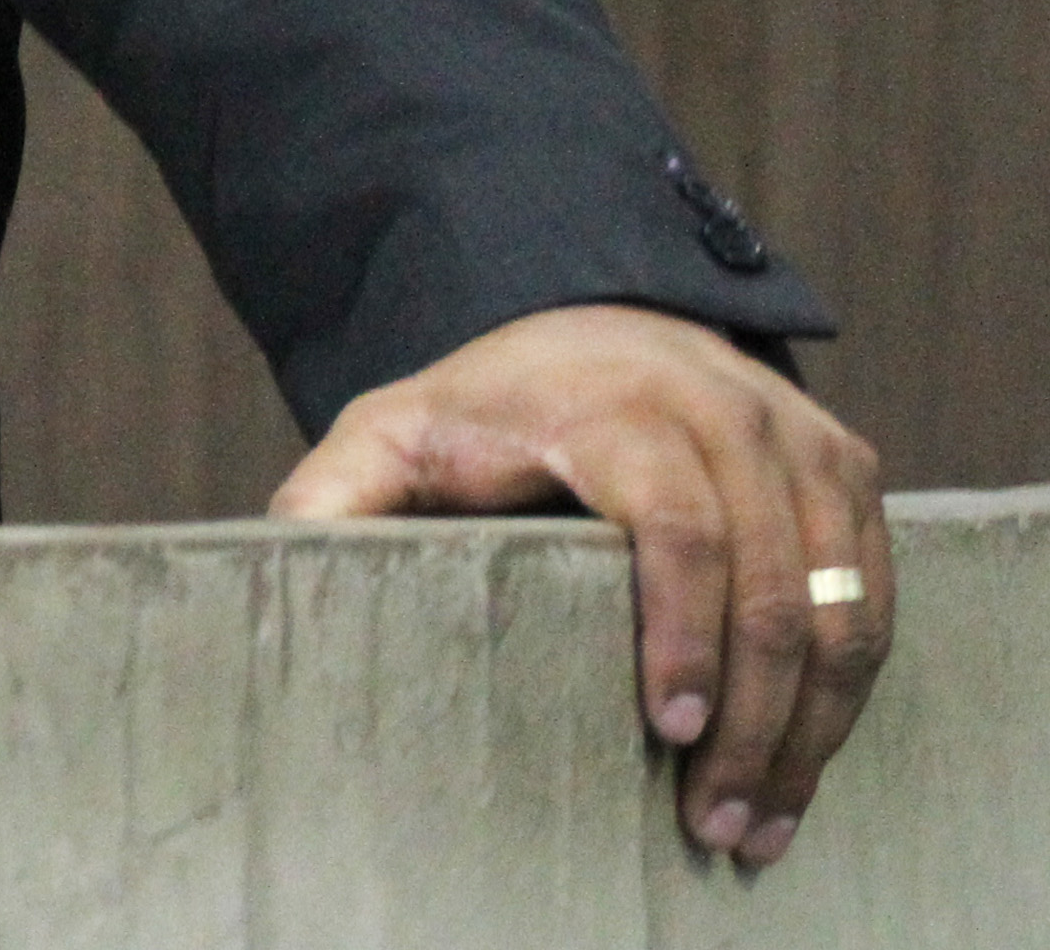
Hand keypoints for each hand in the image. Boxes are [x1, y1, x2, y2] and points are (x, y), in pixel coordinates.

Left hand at [274, 301, 889, 871]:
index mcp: (614, 403)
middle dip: (753, 717)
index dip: (682, 631)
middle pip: (772, 583)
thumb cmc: (483, 405)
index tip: (669, 729)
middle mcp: (724, 409)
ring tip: (760, 818)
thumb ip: (335, 496)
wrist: (589, 322)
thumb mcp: (392, 432)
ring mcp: (799, 438)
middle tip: (714, 819)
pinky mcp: (845, 470)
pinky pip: (869, 595)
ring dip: (811, 724)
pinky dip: (848, 689)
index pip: (676, 524)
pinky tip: (805, 762)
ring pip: (837, 602)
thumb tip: (273, 570)